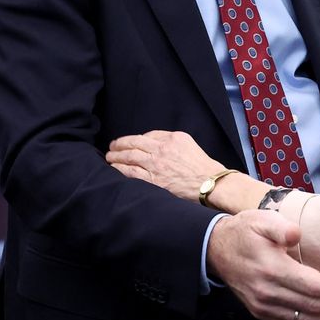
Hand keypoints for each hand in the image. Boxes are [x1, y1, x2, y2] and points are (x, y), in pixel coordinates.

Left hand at [107, 130, 223, 201]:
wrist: (210, 183)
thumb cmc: (202, 166)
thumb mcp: (188, 144)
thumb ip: (171, 141)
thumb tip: (153, 143)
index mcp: (171, 138)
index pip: (146, 135)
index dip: (133, 139)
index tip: (127, 142)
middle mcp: (162, 149)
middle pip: (133, 143)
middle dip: (119, 144)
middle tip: (112, 147)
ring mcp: (156, 165)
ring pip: (129, 157)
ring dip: (116, 156)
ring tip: (109, 157)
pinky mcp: (153, 180)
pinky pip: (130, 172)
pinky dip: (119, 169)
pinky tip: (113, 168)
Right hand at [208, 210, 319, 319]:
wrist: (216, 249)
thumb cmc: (243, 232)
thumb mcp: (260, 219)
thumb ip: (279, 227)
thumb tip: (296, 234)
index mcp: (271, 270)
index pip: (312, 286)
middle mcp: (268, 293)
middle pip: (314, 307)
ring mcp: (265, 306)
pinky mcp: (264, 312)